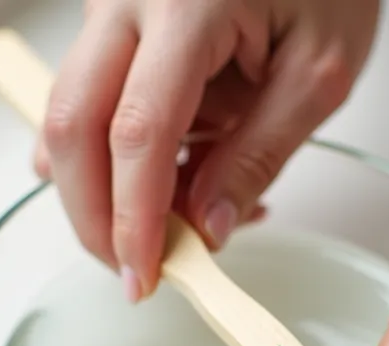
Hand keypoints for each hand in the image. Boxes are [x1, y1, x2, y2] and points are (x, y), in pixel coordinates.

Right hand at [36, 0, 379, 300]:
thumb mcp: (320, 73)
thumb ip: (260, 154)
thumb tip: (205, 228)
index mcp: (187, 4)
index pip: (138, 130)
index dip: (134, 215)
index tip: (145, 275)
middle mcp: (127, 0)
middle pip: (72, 126)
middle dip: (94, 215)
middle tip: (137, 271)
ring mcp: (108, 9)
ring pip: (68, 117)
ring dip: (105, 189)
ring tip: (180, 219)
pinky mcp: (109, 26)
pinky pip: (88, 102)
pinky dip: (114, 158)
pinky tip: (171, 179)